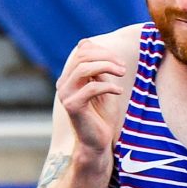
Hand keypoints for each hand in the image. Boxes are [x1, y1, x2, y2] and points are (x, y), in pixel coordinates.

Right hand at [54, 46, 130, 161]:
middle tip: (123, 68)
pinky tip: (119, 92)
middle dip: (106, 57)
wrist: (97, 141)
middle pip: (82, 56)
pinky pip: (90, 88)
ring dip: (106, 67)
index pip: (82, 51)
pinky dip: (108, 87)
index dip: (102, 51)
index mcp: (69, 77)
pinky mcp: (72, 106)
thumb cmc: (102, 115)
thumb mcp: (102, 86)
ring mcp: (65, 94)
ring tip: (122, 74)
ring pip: (82, 69)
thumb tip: (92, 46)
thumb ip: (98, 69)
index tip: (120, 61)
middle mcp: (63, 83)